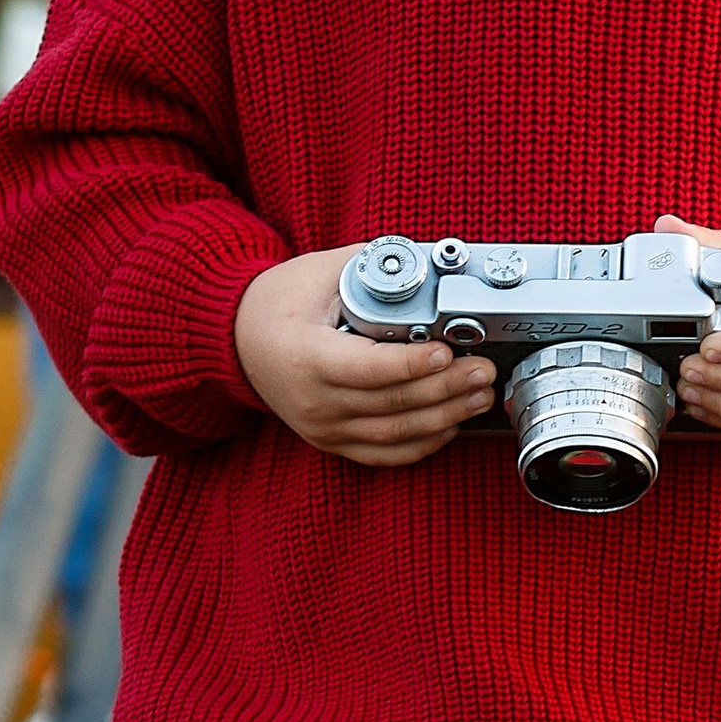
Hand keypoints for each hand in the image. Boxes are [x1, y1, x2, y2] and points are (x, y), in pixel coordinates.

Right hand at [233, 246, 496, 465]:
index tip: (448, 351)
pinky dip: (421, 444)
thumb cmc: (278, 301)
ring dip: (444, 417)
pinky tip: (451, 425)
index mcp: (306, 357)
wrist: (239, 338)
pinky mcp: (331, 440)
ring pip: (394, 434)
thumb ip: (373, 269)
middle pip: (391, 403)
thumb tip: (428, 267)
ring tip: (479, 396)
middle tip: (482, 370)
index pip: (369, 368)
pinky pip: (383, 454)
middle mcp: (313, 401)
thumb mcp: (319, 271)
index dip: (413, 364)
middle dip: (445, 389)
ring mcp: (322, 427)